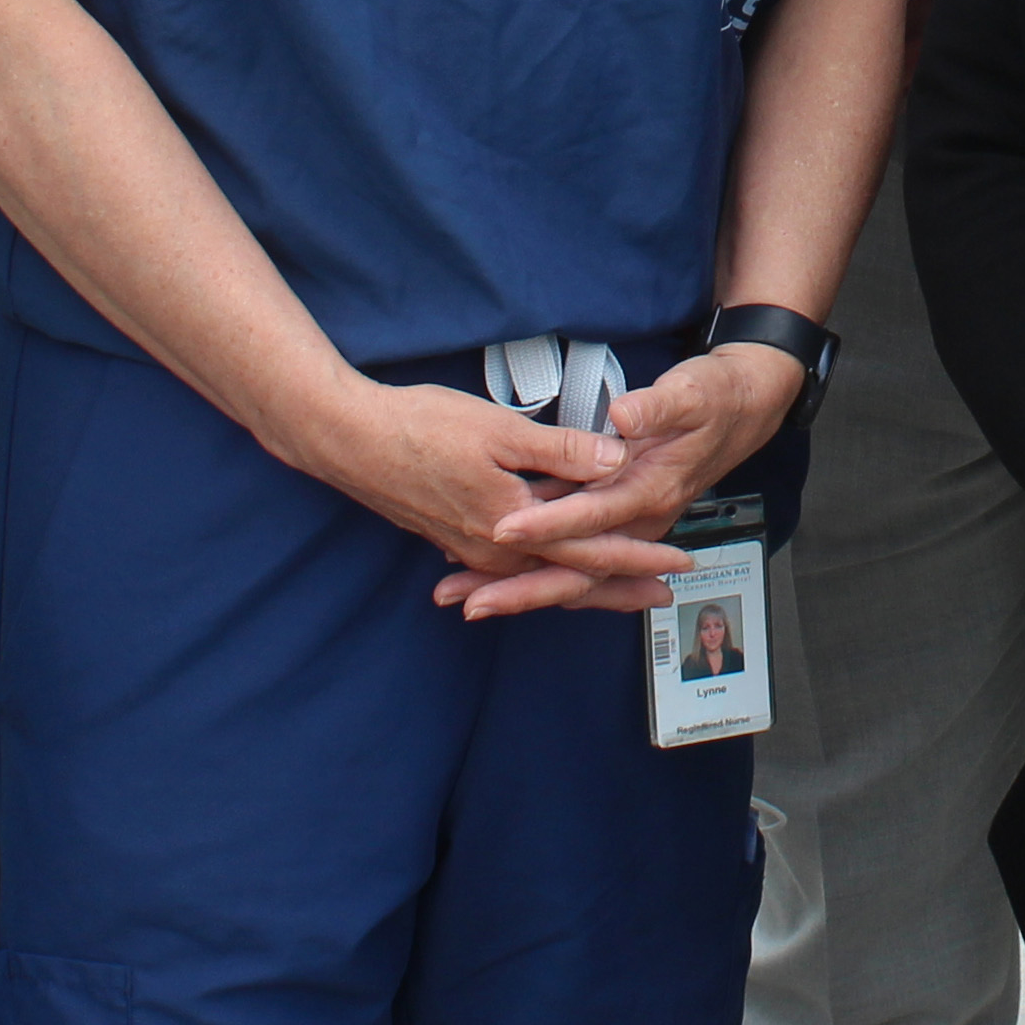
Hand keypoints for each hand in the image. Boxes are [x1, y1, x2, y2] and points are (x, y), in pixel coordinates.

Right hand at [268, 374, 642, 592]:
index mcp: (514, 529)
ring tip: (620, 587)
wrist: (349, 441)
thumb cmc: (421, 429)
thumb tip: (616, 460)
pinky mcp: (454, 534)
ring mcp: (472, 547)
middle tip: (662, 595)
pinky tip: (548, 568)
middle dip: (620, 586)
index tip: (676, 564)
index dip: (637, 556)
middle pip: (570, 579)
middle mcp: (495, 551)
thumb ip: (560, 450)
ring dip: (583, 582)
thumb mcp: (500, 431)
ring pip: (541, 574)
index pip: (590, 553)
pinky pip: (512, 566)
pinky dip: (541, 572)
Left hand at [450, 343, 807, 617]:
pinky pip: (572, 555)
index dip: (548, 523)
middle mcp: (639, 518)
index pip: (592, 516)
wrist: (747, 406)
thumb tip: (624, 417)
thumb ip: (657, 407)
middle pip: (576, 568)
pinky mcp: (616, 517)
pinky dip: (533, 568)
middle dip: (520, 588)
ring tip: (460, 597)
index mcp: (652, 490)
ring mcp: (627, 524)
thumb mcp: (693, 392)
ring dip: (517, 586)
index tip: (503, 528)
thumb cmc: (717, 396)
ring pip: (568, 570)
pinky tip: (491, 570)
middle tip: (467, 603)